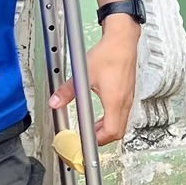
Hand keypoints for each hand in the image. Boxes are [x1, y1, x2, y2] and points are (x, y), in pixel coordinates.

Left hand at [51, 15, 138, 145]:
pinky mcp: (128, 92)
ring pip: (121, 123)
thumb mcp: (83, 75)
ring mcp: (128, 97)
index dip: (99, 141)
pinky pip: (122, 113)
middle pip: (118, 131)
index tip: (87, 143)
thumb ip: (67, 91)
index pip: (111, 132)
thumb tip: (56, 102)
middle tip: (88, 138)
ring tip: (93, 129)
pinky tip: (102, 114)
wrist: (122, 41)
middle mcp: (124, 102)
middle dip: (102, 138)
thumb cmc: (108, 54)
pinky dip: (112, 118)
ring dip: (107, 129)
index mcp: (115, 100)